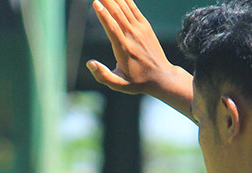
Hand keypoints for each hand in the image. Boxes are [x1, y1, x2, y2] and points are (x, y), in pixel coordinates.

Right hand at [87, 0, 193, 117]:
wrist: (161, 77)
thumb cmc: (137, 82)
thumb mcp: (119, 85)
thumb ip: (103, 76)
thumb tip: (89, 63)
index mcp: (124, 49)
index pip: (112, 28)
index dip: (103, 15)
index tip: (95, 3)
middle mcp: (132, 36)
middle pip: (117, 13)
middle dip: (106, 0)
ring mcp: (139, 29)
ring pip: (124, 7)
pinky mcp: (144, 26)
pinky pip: (133, 8)